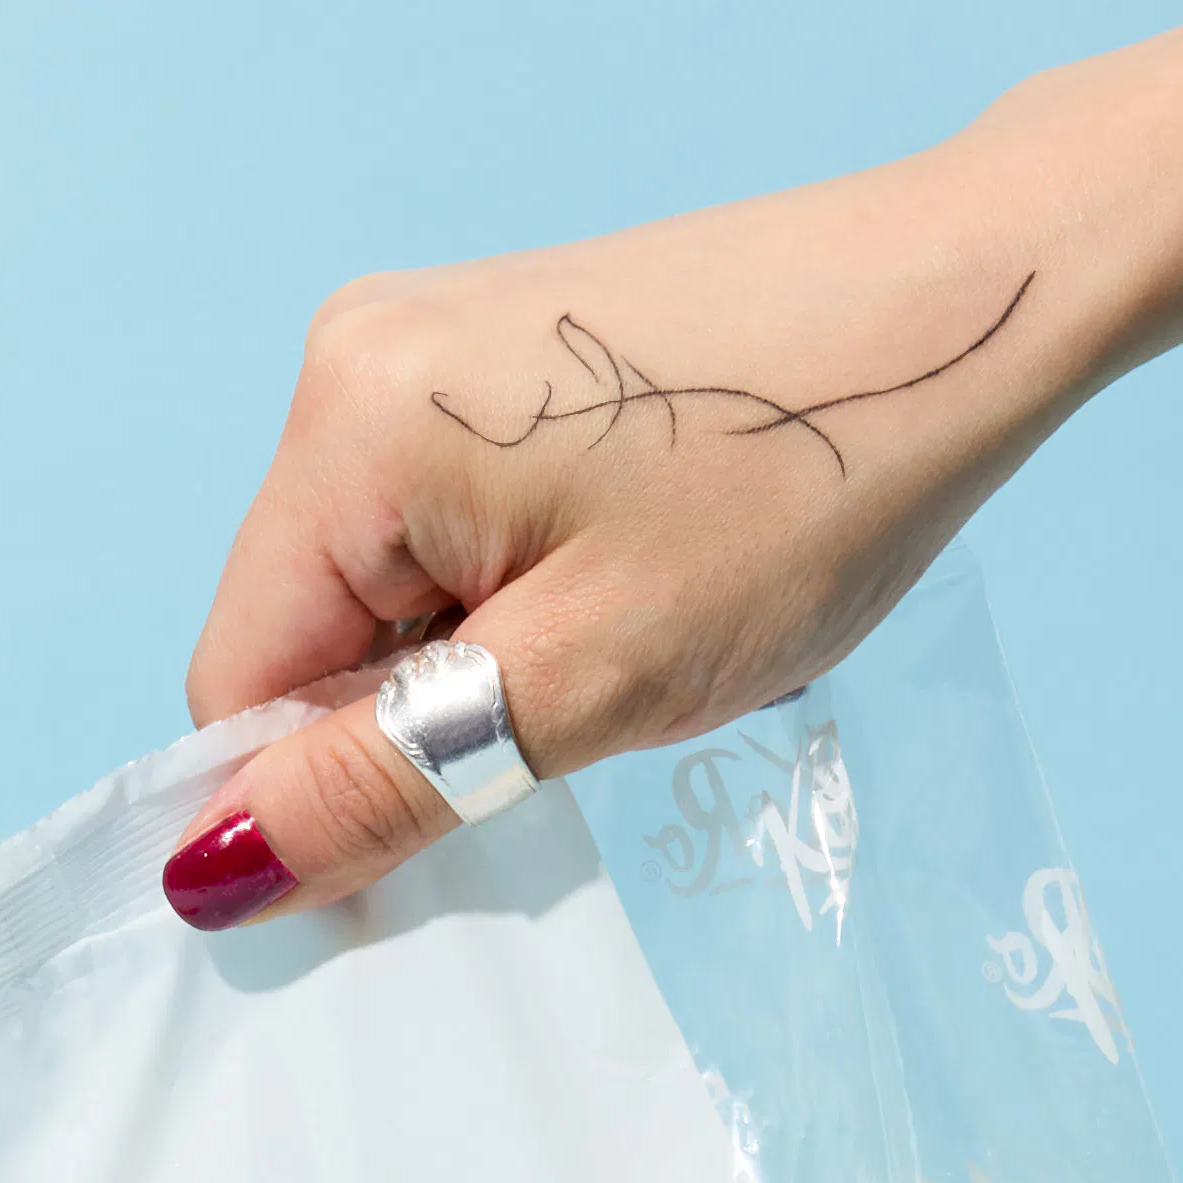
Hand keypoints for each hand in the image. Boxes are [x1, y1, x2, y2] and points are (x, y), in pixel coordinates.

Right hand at [165, 131, 1128, 926]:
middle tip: (597, 710)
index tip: (468, 832)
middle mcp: (352, 360)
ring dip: (485, 665)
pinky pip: (445, 533)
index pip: (237, 688)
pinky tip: (642, 576)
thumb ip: (382, 788)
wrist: (978, 300)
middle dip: (425, 720)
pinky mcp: (499, 354)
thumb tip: (205, 883)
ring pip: (384, 595)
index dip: (324, 798)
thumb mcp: (588, 681)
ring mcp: (426, 345)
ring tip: (639, 627)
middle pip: (304, 635)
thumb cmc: (808, 481)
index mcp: (347, 427)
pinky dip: (520, 598)